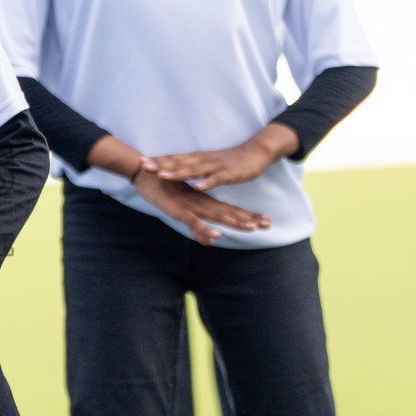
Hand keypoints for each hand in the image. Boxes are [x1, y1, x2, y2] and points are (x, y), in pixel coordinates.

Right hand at [132, 170, 270, 244]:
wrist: (146, 173)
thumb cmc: (163, 191)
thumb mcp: (182, 214)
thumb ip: (197, 228)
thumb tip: (210, 242)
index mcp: (205, 203)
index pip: (231, 210)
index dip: (248, 215)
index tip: (267, 220)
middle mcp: (202, 204)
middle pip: (230, 213)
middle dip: (249, 218)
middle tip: (269, 223)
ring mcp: (192, 206)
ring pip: (217, 216)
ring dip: (234, 221)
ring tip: (251, 227)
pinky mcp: (179, 210)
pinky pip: (194, 221)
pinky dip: (205, 228)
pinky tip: (215, 234)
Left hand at [143, 124, 299, 190]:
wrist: (255, 152)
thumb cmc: (229, 159)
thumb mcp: (207, 161)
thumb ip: (192, 165)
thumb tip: (175, 168)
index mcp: (197, 158)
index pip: (173, 158)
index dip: (157, 160)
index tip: (139, 161)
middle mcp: (203, 159)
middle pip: (178, 162)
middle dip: (160, 165)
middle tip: (142, 166)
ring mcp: (215, 166)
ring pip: (193, 170)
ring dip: (177, 173)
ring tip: (162, 176)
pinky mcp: (228, 173)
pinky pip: (216, 179)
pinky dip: (206, 182)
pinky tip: (196, 187)